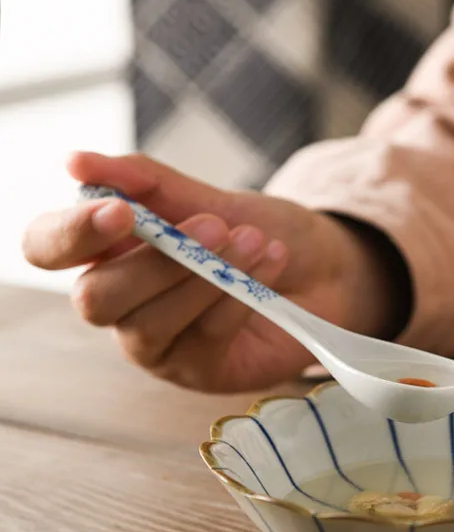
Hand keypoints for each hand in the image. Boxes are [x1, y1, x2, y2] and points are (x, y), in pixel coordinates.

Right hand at [23, 153, 408, 392]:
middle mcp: (122, 303)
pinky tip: (268, 269)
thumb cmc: (260, 233)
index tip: (120, 211)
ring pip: (148, 324)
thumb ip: (148, 183)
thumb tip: (76, 162)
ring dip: (205, 279)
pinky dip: (236, 300)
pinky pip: (203, 338)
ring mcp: (158, 344)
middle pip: (95, 298)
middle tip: (216, 225)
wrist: (326, 268)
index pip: (49, 248)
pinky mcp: (199, 369)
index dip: (70, 233)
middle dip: (157, 262)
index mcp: (110, 252)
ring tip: (253, 241)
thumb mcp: (210, 199)